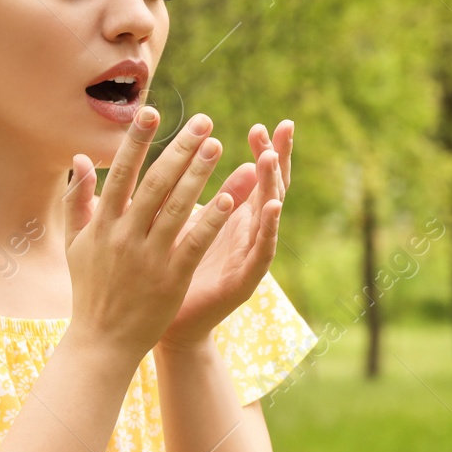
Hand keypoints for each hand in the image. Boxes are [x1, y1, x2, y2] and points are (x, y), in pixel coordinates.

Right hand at [61, 108, 241, 359]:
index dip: (136, 141)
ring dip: (200, 174)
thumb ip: (77, 199)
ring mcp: (148, 256)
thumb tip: (78, 158)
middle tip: (204, 122)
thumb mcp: (75, 243)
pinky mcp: (171, 277)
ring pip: (177, 207)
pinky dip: (213, 218)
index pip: (121, 173)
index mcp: (101, 223)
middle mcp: (124, 235)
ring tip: (219, 146)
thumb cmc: (90, 289)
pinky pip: (195, 241)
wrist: (102, 340)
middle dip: (179, 149)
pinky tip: (232, 196)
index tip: (152, 111)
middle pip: (154, 183)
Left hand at [157, 119, 294, 351]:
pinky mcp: (246, 280)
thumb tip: (179, 153)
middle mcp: (249, 234)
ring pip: (269, 215)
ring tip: (270, 158)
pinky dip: (269, 228)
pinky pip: (263, 250)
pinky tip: (272, 206)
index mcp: (235, 218)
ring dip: (272, 185)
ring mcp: (251, 256)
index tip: (263, 125)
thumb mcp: (177, 221)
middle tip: (282, 129)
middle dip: (277, 158)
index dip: (264, 151)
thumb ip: (183, 189)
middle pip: (272, 188)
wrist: (170, 326)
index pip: (256, 177)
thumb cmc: (170, 271)